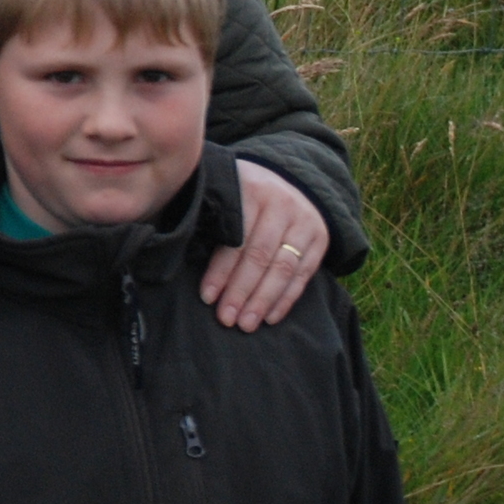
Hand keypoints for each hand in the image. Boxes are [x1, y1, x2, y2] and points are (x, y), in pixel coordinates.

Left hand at [197, 161, 326, 330]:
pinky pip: (303, 274)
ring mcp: (304, 222)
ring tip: (246, 324)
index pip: (235, 239)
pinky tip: (270, 318)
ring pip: (283, 268)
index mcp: (250, 191)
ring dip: (263, 301)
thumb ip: (210, 216)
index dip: (221, 271)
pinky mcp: (320, 239)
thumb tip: (183, 252)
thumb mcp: (225, 191)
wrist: (290, 179)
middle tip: (226, 318)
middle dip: (241, 291)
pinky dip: (286, 299)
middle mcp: (281, 205)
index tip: (207, 297)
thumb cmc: (241, 192)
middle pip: (260, 256)